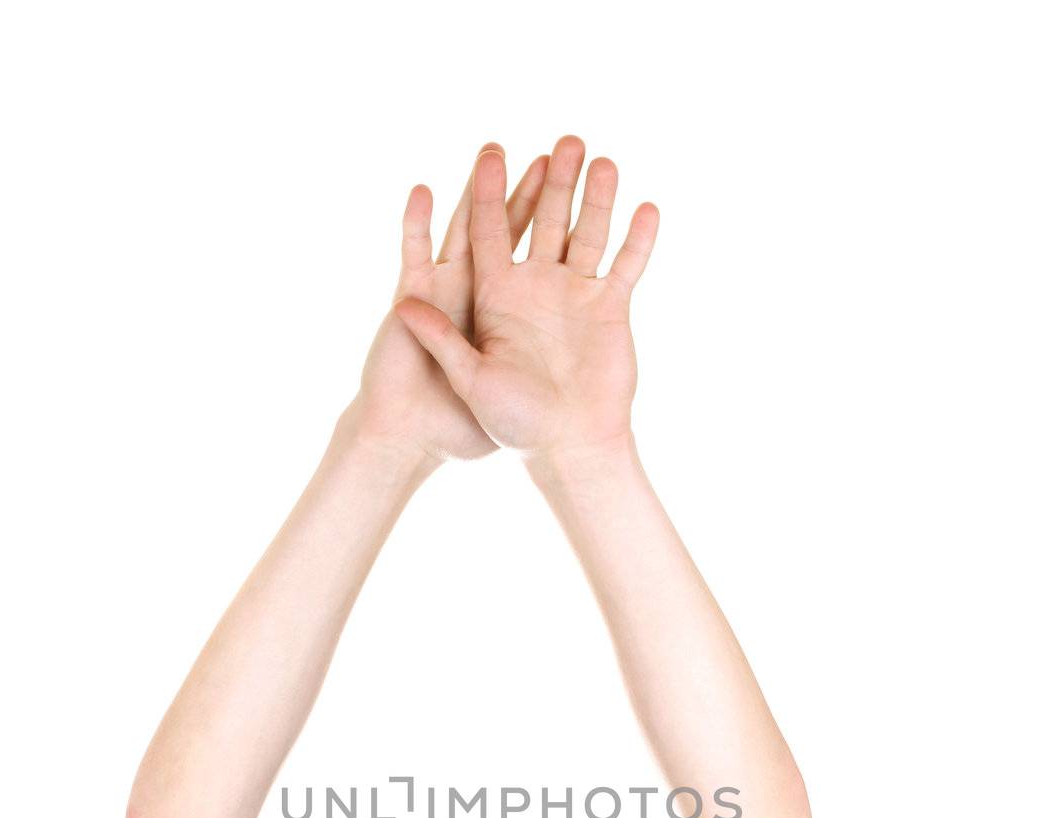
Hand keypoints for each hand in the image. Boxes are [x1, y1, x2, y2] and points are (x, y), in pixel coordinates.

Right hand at [345, 144, 549, 466]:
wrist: (436, 440)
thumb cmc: (511, 424)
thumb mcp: (530, 379)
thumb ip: (551, 343)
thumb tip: (564, 333)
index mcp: (528, 303)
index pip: (554, 251)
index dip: (566, 214)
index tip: (577, 177)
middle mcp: (503, 291)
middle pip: (532, 225)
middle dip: (551, 184)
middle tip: (572, 140)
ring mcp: (458, 291)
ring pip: (478, 228)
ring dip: (497, 190)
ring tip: (507, 147)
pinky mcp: (417, 300)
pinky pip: (414, 254)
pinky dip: (414, 226)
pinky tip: (422, 193)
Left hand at [391, 135, 658, 463]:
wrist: (567, 448)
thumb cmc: (515, 423)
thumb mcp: (469, 378)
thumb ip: (439, 337)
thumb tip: (400, 303)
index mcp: (497, 296)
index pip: (488, 230)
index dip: (487, 191)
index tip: (490, 151)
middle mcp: (535, 287)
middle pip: (542, 221)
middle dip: (551, 182)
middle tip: (563, 142)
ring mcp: (574, 295)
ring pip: (586, 234)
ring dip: (595, 199)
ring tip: (603, 162)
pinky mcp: (609, 309)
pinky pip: (625, 266)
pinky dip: (636, 240)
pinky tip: (645, 208)